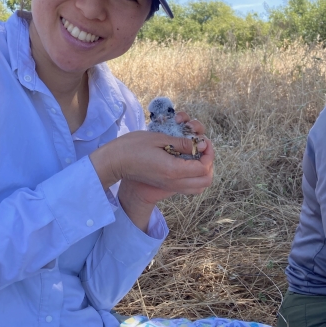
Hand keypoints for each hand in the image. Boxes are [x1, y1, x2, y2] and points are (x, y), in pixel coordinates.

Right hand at [89, 113, 213, 229]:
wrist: (115, 162)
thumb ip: (181, 143)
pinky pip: (189, 187)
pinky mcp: (165, 186)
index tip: (202, 140)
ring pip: (199, 187)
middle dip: (209, 163)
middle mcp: (174, 182)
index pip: (204, 167)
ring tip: (196, 155)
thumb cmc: (133, 146)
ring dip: (203, 172)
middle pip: (205, 180)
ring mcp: (169, 186)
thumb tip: (200, 145)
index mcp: (173, 170)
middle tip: (202, 148)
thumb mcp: (159, 139)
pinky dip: (194, 177)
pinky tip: (187, 162)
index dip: (208, 153)